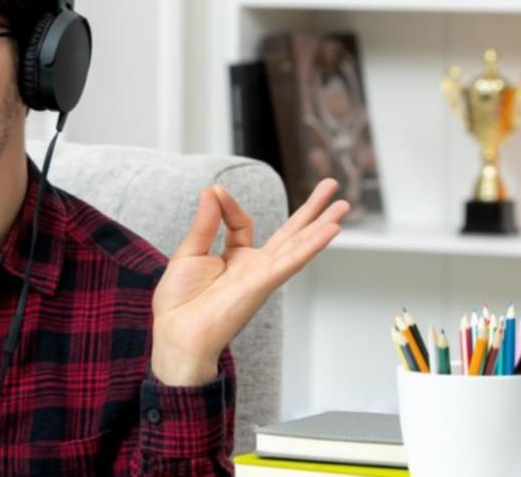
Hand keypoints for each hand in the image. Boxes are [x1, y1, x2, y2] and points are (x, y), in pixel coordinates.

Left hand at [149, 178, 348, 385]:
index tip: (216, 192)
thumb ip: (206, 221)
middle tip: (331, 187)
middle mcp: (254, 267)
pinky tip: (330, 231)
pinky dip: (310, 246)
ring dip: (321, 224)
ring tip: (343, 205)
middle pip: (290, 233)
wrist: (177, 334)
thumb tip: (213, 189)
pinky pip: (290, 262)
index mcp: (235, 259)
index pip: (243, 223)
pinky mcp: (262, 285)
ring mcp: (262, 276)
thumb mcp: (190, 251)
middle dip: (311, 210)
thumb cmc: (180, 302)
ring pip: (298, 245)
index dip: (230, 205)